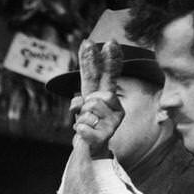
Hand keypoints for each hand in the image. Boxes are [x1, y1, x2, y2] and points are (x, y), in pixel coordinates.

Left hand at [72, 38, 124, 157]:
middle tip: (86, 116)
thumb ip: (78, 99)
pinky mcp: (106, 136)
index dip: (109, 59)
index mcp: (108, 98)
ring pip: (87, 110)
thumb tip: (77, 100)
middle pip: (96, 95)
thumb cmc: (87, 127)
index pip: (108, 75)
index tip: (110, 42)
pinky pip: (82, 127)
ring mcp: (113, 122)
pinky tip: (85, 135)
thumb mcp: (80, 109)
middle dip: (85, 106)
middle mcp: (116, 108)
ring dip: (80, 119)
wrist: (90, 151)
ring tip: (87, 126)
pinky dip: (79, 131)